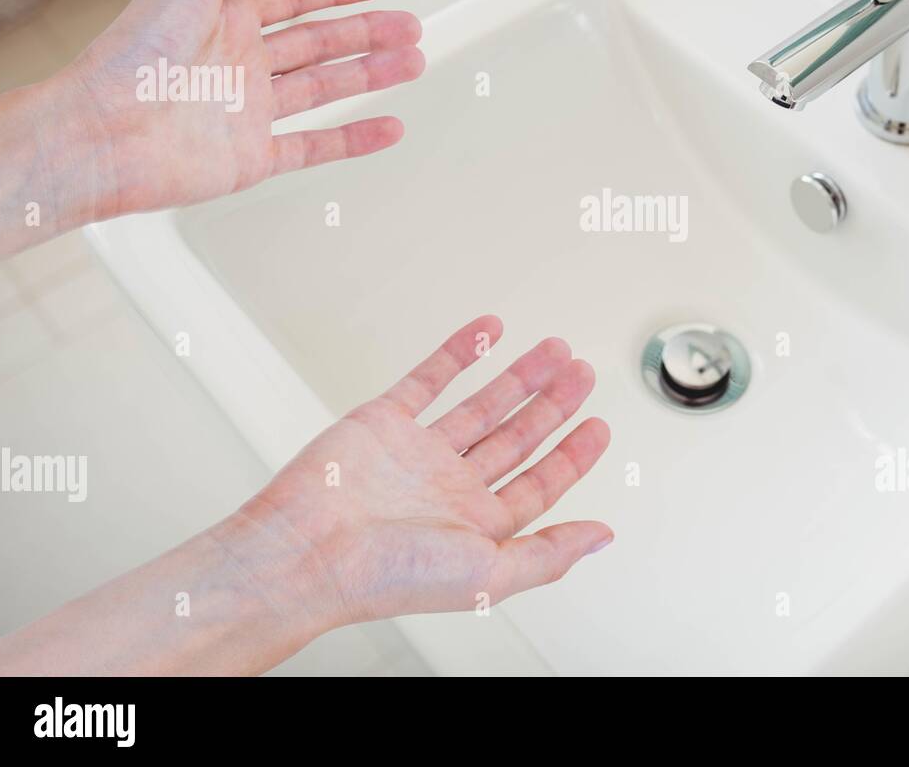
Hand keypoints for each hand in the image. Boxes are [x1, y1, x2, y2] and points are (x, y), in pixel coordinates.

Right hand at [0, 315, 611, 674]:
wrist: (305, 552)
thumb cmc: (386, 577)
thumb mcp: (490, 574)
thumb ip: (550, 553)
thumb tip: (603, 537)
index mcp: (476, 525)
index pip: (539, 483)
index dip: (573, 454)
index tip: (599, 426)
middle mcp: (449, 488)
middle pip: (517, 437)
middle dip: (553, 404)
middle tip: (583, 372)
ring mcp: (418, 452)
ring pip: (482, 403)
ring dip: (519, 375)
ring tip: (553, 350)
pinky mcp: (384, 421)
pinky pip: (429, 378)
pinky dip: (459, 352)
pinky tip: (488, 331)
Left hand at [67, 0, 421, 216]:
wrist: (104, 135)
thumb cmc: (132, 57)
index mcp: (222, 19)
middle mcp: (238, 63)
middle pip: (318, 42)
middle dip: (367, 33)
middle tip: (409, 26)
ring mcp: (248, 111)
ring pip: (325, 89)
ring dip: (370, 76)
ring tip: (411, 64)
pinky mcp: (253, 157)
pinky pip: (315, 146)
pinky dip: (355, 139)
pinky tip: (387, 127)